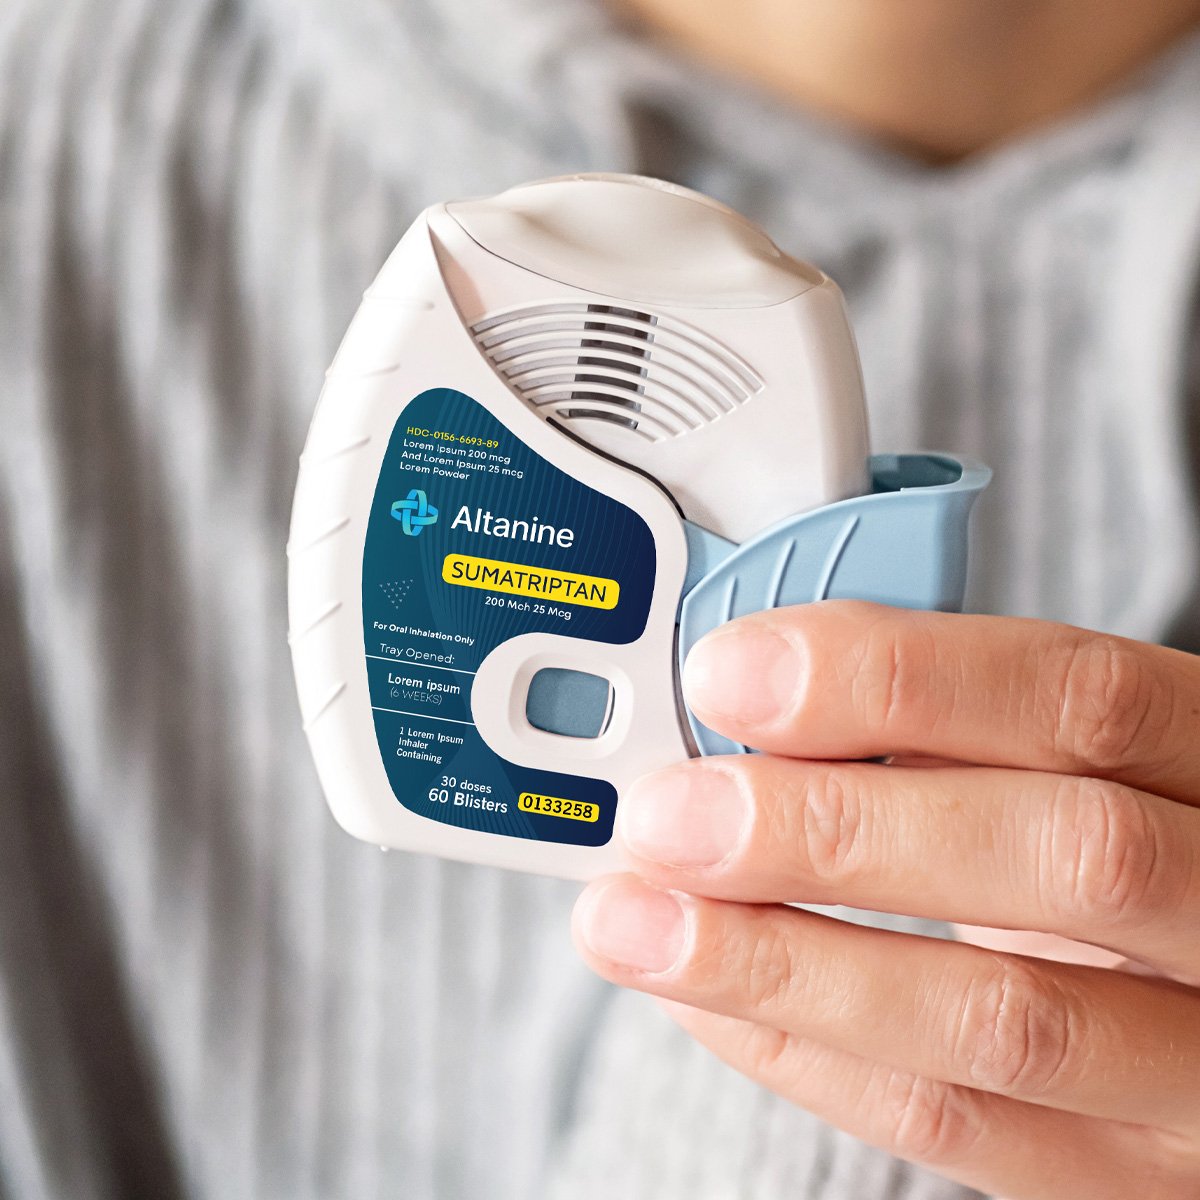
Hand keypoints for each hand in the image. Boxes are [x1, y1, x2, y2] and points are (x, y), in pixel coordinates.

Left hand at [572, 602, 1199, 1199]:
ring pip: (1001, 1021)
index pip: (1081, 697)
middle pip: (1063, 857)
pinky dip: (798, 1052)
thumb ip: (946, 727)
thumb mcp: (1070, 762)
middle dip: (831, 828)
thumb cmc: (1113, 834)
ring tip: (634, 918)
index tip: (732, 672)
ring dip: (780, 962)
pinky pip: (952, 1126)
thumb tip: (747, 703)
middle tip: (668, 812)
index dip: (896, 677)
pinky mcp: (1127, 1178)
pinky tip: (697, 992)